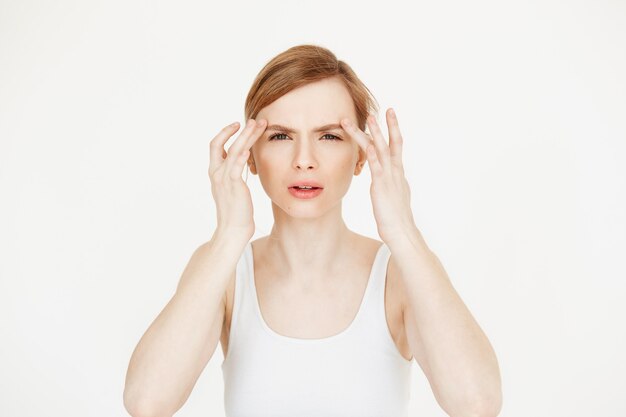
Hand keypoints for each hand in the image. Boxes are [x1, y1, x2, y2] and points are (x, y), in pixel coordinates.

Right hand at [208, 118, 265, 240]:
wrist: (232, 229)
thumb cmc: (236, 211)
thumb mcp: (232, 188)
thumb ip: (234, 174)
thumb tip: (241, 162)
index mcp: (215, 172)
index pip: (216, 145)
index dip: (225, 133)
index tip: (238, 125)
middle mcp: (217, 173)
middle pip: (224, 144)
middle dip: (240, 130)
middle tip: (255, 119)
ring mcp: (224, 180)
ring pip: (233, 151)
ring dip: (245, 136)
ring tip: (257, 125)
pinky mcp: (234, 187)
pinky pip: (235, 169)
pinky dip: (241, 158)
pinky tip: (247, 150)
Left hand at [341, 108, 416, 243]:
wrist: (402, 233)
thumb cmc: (396, 219)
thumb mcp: (394, 197)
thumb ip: (391, 186)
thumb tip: (391, 183)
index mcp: (398, 174)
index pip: (395, 147)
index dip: (392, 131)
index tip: (389, 116)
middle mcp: (395, 172)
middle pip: (391, 143)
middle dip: (386, 126)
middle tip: (381, 109)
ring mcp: (389, 178)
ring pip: (381, 150)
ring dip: (375, 133)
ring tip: (370, 118)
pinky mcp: (381, 187)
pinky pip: (376, 168)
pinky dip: (372, 155)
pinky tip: (367, 145)